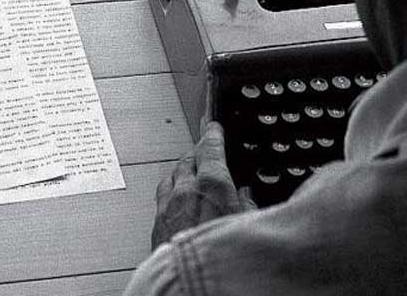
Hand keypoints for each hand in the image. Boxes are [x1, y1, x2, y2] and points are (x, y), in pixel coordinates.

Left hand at [152, 121, 256, 248]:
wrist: (190, 287)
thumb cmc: (223, 257)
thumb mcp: (250, 226)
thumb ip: (246, 206)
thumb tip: (244, 197)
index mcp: (212, 185)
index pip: (210, 148)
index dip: (212, 134)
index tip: (213, 127)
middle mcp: (185, 191)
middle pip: (188, 160)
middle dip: (197, 153)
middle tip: (205, 150)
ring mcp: (167, 207)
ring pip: (172, 176)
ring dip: (182, 172)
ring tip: (190, 173)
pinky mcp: (156, 224)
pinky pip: (162, 197)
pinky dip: (171, 192)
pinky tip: (177, 199)